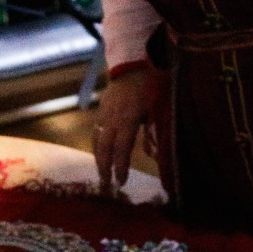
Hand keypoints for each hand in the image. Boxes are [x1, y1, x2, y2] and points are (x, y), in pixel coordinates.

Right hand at [91, 70, 153, 199]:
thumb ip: (153, 132)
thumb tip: (152, 156)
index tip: (121, 182)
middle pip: (105, 148)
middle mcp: (112, 118)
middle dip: (105, 167)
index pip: (122, 148)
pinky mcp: (100, 110)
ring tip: (102, 174)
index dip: (120, 166)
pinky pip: (95, 131)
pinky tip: (99, 155)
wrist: (133, 67)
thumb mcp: (157, 110)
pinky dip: (96, 145)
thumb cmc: (150, 89)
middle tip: (106, 185)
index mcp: (128, 119)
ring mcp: (104, 114)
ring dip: (98, 159)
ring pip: (97, 140)